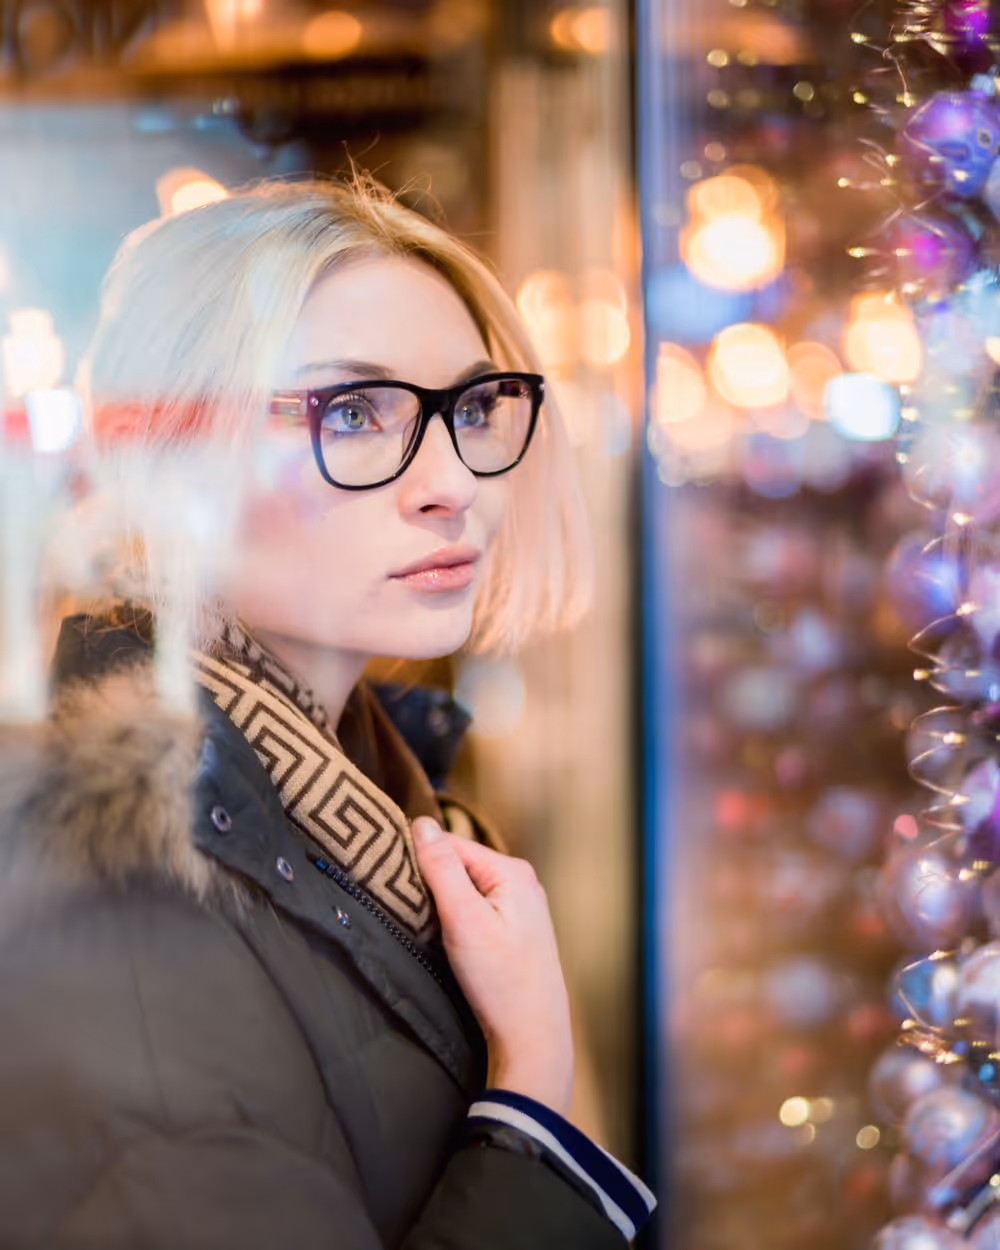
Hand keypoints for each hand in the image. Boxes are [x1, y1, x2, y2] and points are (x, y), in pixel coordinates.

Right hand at [412, 817, 573, 1116]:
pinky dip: (454, 920)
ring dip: (440, 904)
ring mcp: (519, 907)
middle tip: (409, 911)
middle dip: (430, 884)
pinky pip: (473, 909)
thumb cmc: (500, 981)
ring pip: (463, 889)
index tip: (389, 880)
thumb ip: (442, 869)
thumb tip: (422, 822)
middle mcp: (520, 882)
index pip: (450, 845)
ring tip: (428, 929)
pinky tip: (446, 941)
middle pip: (457, 865)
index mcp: (512, 871)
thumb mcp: (464, 920)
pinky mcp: (512, 930)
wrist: (532, 1037)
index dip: (418, 860)